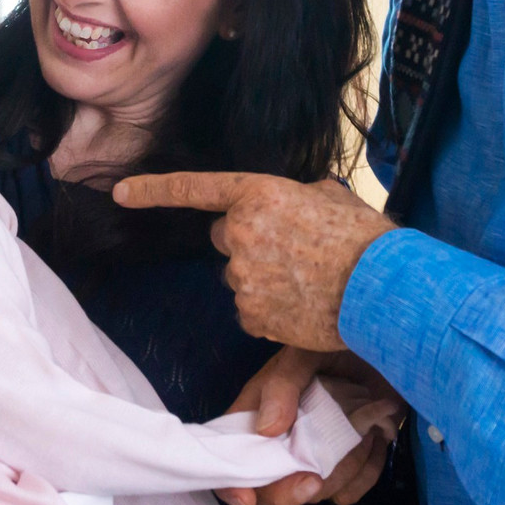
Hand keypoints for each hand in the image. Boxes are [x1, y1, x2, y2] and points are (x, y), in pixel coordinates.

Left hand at [114, 173, 394, 350]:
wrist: (383, 288)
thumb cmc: (365, 238)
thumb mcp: (331, 196)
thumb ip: (296, 196)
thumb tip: (295, 204)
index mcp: (259, 194)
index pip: (194, 189)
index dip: (154, 190)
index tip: (120, 192)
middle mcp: (241, 233)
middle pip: (225, 237)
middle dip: (250, 242)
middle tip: (294, 250)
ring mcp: (244, 277)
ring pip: (240, 277)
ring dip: (264, 278)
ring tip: (309, 280)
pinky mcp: (252, 315)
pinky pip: (251, 311)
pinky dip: (271, 311)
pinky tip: (303, 305)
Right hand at [216, 347, 403, 504]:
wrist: (388, 346)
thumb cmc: (338, 343)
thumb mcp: (305, 353)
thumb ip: (283, 384)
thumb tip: (266, 430)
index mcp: (258, 414)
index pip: (232, 458)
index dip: (232, 483)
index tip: (248, 497)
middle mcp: (282, 442)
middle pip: (270, 490)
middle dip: (290, 491)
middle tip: (314, 478)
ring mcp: (316, 457)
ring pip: (315, 493)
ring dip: (339, 472)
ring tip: (361, 432)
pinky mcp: (348, 465)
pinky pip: (349, 492)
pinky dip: (364, 474)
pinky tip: (375, 441)